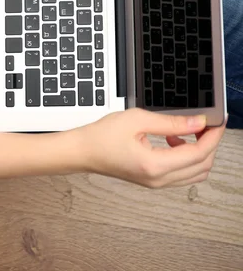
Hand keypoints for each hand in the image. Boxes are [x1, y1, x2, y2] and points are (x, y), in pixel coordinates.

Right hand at [76, 108, 224, 187]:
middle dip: (209, 143)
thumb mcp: (138, 119)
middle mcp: (159, 179)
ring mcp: (157, 183)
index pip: (199, 153)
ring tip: (188, 129)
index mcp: (155, 165)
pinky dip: (187, 156)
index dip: (213, 135)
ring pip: (195, 172)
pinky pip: (182, 173)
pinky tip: (174, 139)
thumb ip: (171, 122)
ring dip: (199, 151)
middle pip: (202, 166)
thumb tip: (198, 122)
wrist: (84, 151)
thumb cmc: (103, 136)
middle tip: (206, 121)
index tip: (218, 120)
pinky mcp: (154, 180)